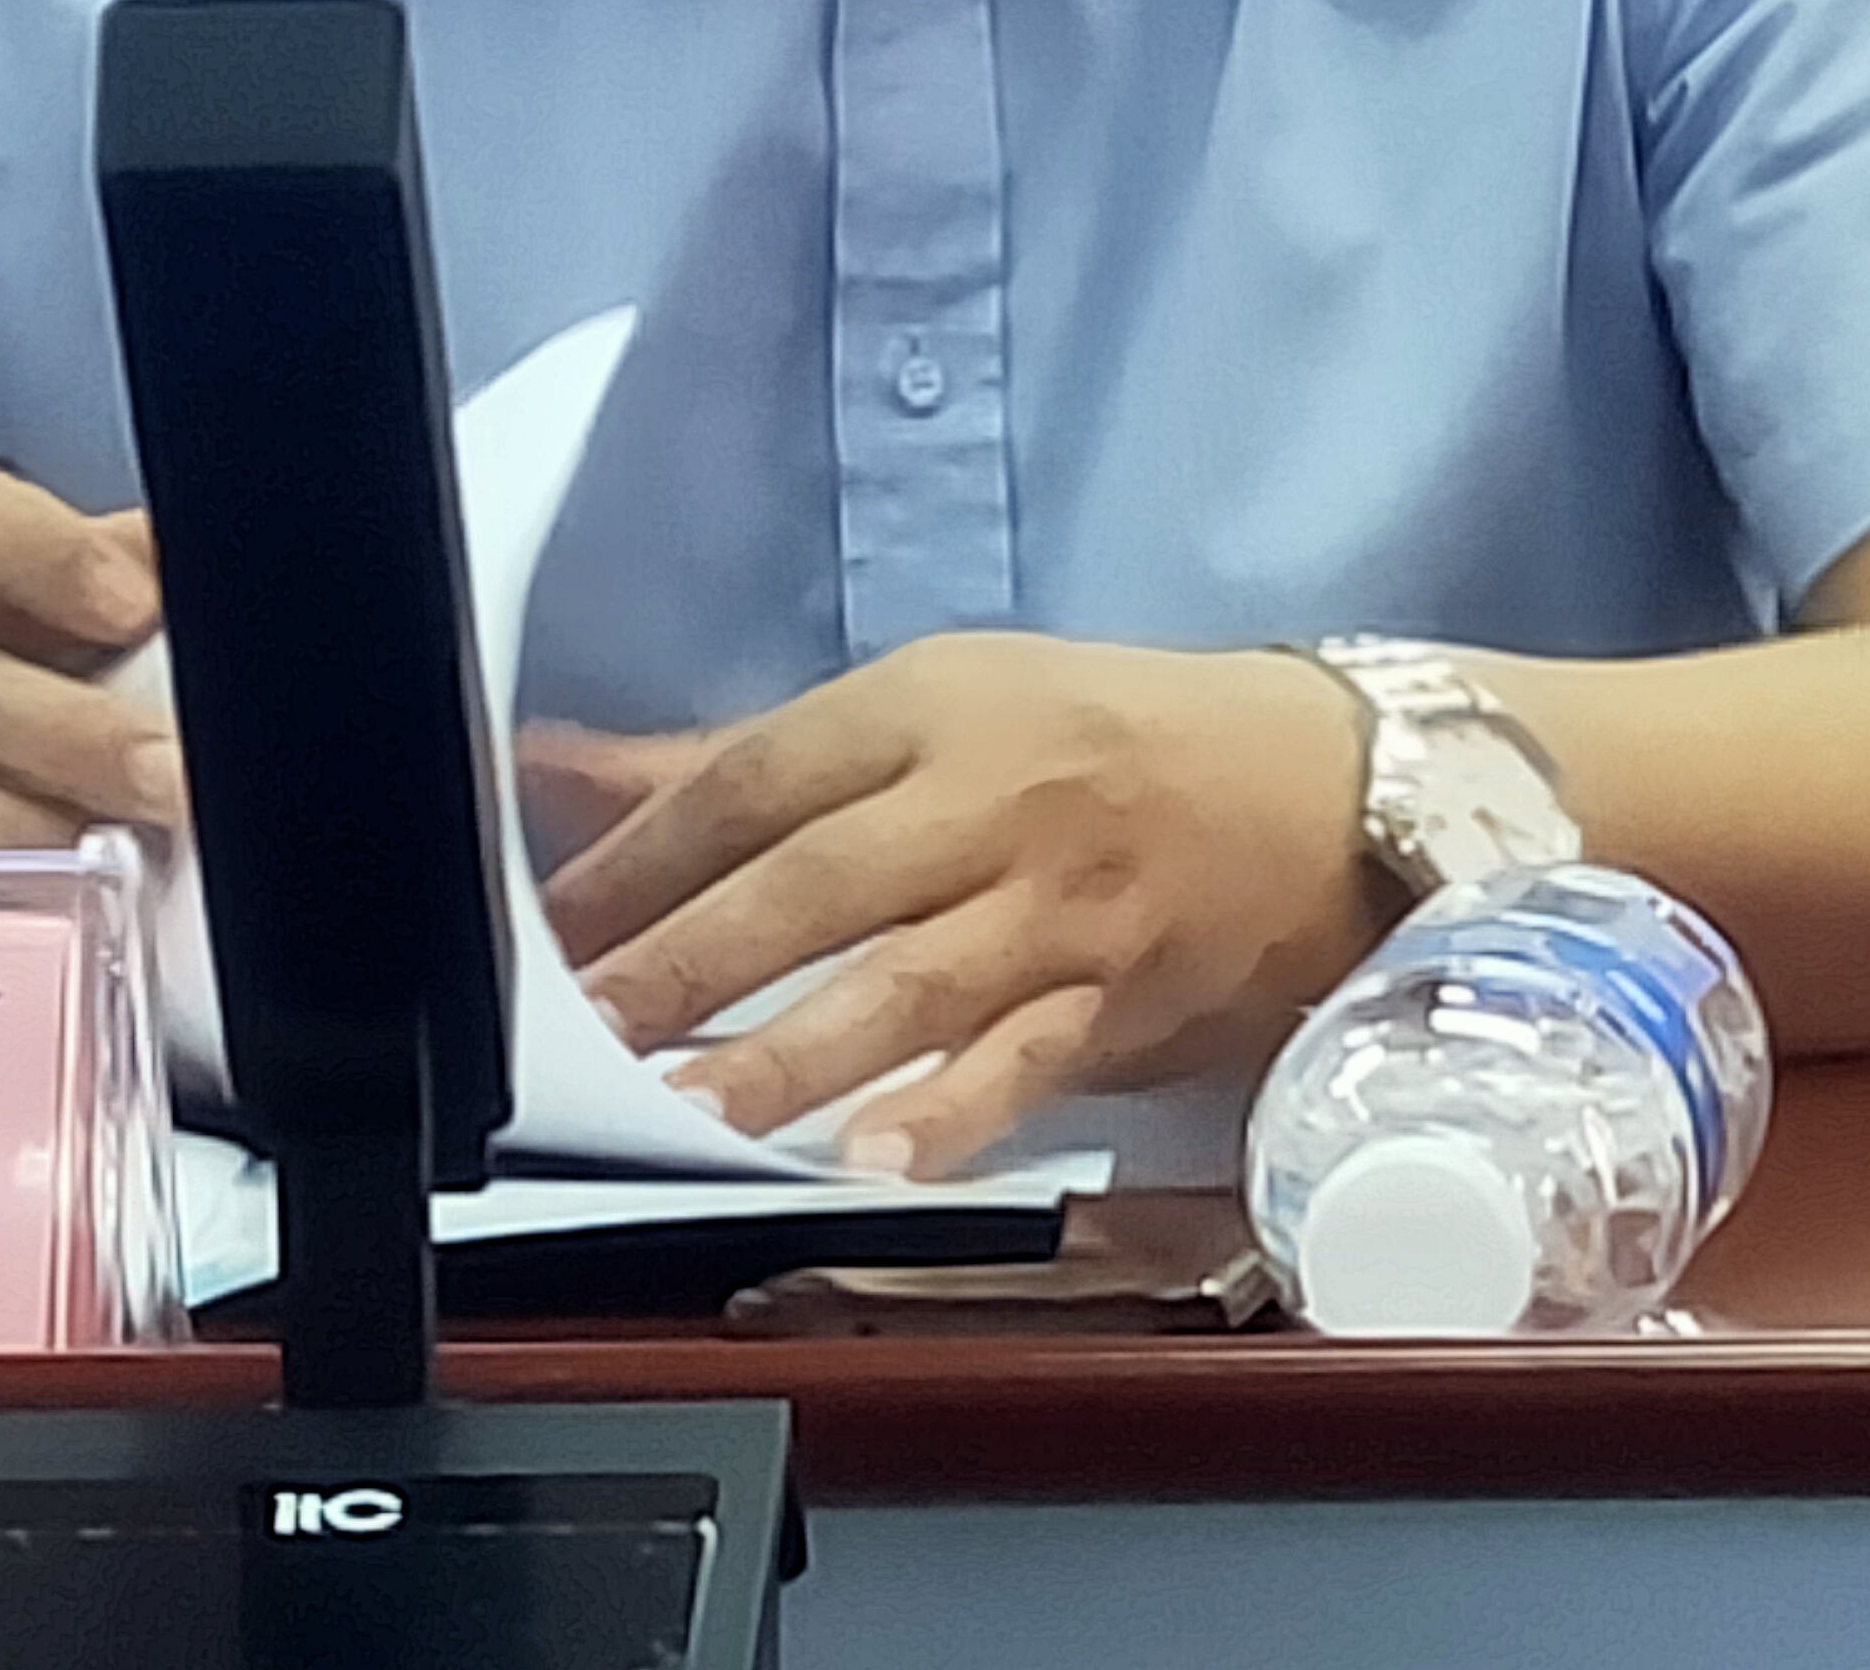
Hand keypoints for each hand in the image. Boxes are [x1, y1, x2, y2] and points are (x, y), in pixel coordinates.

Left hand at [538, 633, 1383, 1178]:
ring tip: (690, 1108)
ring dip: (791, 1052)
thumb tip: (549, 771)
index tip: (553, 917)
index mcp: (926, 706)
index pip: (758, 776)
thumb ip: (731, 763)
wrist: (1321, 786)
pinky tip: (874, 1161)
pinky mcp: (1121, 1000)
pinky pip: (1025, 1063)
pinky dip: (950, 1116)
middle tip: (589, 1026)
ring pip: (908, 982)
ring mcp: (1058, 908)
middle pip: (815, 879)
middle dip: (689, 958)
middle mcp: (990, 800)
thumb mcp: (926, 711)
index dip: (643, 850)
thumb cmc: (1097, 743)